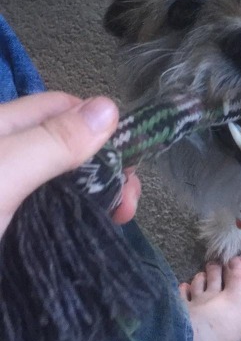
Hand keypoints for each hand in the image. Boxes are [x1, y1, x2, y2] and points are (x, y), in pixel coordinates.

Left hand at [0, 92, 140, 237]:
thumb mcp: (7, 170)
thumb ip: (55, 140)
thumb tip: (110, 107)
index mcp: (3, 126)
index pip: (61, 107)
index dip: (98, 124)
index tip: (129, 157)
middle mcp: (8, 155)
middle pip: (65, 146)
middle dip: (104, 165)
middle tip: (129, 200)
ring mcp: (8, 194)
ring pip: (60, 183)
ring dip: (95, 196)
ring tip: (121, 218)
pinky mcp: (9, 231)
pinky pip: (48, 216)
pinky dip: (73, 221)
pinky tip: (91, 233)